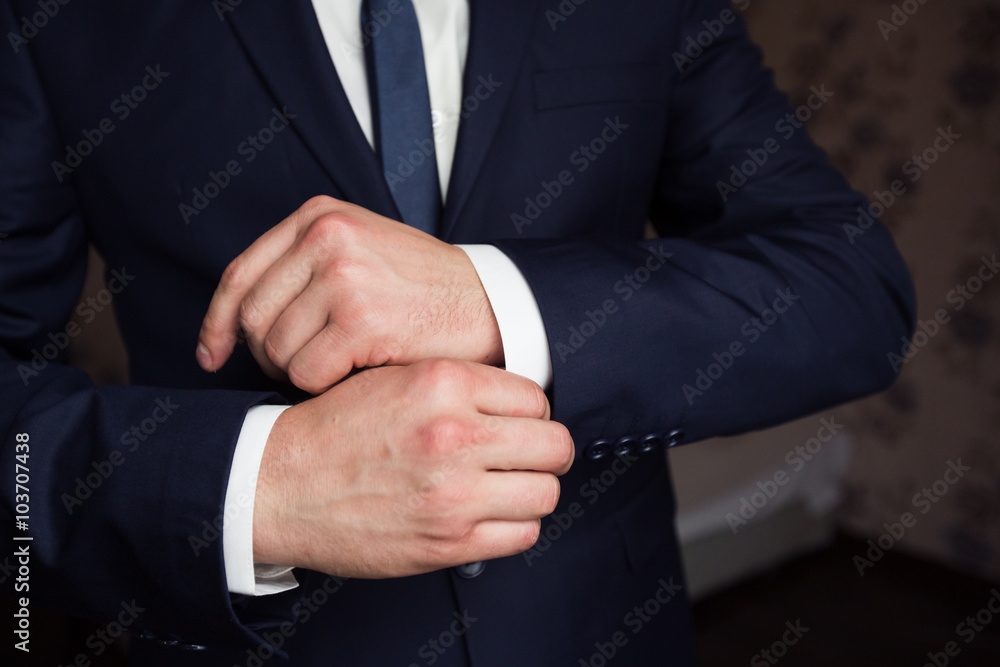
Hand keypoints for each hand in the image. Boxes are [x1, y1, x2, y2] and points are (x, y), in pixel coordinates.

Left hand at [196, 195, 502, 392]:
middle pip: (252, 318)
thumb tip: (234, 320)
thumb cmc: (423, 289)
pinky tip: (355, 372)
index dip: (218, 323)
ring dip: (300, 372)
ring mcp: (344, 276)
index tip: (212, 355)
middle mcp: (326, 237)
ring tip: (339, 365)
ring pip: (276, 350)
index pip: (240, 275)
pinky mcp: (362, 319)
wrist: (489, 304)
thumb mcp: (360, 250)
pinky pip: (307, 373)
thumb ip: (302, 267)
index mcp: (320, 217)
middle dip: (266, 356)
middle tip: (299, 369)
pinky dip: (324, 385)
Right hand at [251, 358, 573, 577]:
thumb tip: (517, 399)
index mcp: (443, 384)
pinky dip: (514, 525)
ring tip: (508, 486)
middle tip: (527, 455)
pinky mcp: (447, 542)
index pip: (536, 397)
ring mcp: (454, 493)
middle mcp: (454, 436)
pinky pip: (522, 534)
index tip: (519, 423)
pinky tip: (490, 514)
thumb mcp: (395, 378)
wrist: (279, 484)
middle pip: (555, 445)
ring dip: (532, 490)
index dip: (531, 412)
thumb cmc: (333, 429)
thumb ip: (459, 384)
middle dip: (545, 450)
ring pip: (546, 493)